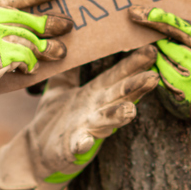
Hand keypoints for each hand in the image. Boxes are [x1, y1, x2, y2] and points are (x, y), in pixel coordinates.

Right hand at [0, 0, 73, 145]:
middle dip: (55, 22)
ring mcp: (1, 36)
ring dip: (51, 48)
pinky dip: (32, 64)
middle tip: (68, 24)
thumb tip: (7, 13)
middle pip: (34, 17)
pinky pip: (28, 58)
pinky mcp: (6, 56)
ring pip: (36, 40)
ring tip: (61, 51)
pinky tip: (32, 68)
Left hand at [0, 46, 159, 189]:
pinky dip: (83, 142)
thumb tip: (71, 40)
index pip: (117, 76)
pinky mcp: (71, 146)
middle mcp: (96, 109)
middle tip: (153, 77)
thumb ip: (68, 66)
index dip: (133, 64)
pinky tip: (86, 140)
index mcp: (95, 93)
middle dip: (135, 88)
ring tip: (130, 110)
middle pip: (119, 96)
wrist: (37, 149)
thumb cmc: (56, 115)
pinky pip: (78, 144)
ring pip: (106, 120)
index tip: (151, 51)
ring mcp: (86, 128)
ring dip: (118, 115)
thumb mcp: (59, 85)